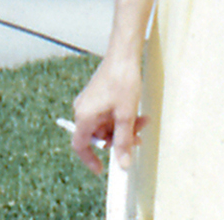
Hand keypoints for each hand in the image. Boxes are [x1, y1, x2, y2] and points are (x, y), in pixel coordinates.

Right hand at [71, 57, 146, 174]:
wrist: (124, 54)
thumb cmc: (122, 80)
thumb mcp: (126, 116)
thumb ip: (124, 142)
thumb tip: (124, 163)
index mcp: (84, 116)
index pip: (80, 146)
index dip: (90, 160)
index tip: (101, 169)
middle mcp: (83, 110)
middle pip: (99, 135)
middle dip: (119, 138)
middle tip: (137, 138)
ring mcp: (90, 103)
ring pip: (106, 125)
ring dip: (124, 126)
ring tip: (142, 121)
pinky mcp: (98, 96)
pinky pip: (108, 114)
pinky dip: (121, 116)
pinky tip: (137, 113)